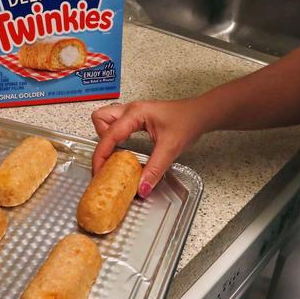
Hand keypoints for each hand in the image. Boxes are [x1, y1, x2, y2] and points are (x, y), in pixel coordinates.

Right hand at [91, 99, 209, 197]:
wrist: (200, 114)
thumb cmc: (187, 122)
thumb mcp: (170, 148)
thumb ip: (154, 169)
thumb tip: (141, 188)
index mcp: (134, 114)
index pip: (108, 135)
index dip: (100, 156)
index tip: (98, 172)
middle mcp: (130, 110)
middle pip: (99, 119)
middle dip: (100, 140)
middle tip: (109, 158)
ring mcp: (133, 113)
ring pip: (106, 119)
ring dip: (106, 136)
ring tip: (116, 153)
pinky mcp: (137, 118)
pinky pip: (117, 125)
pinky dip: (116, 137)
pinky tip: (125, 149)